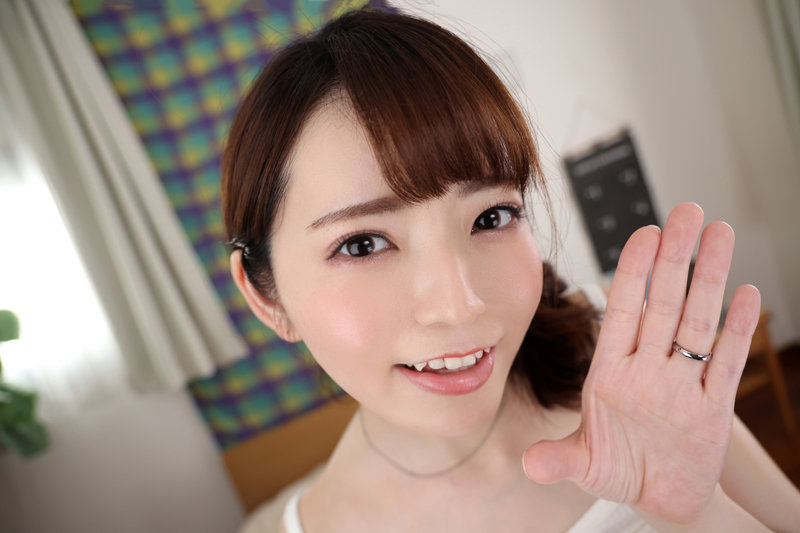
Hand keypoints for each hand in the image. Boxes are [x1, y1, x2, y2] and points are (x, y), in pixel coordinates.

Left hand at [522, 203, 761, 523]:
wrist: (659, 499)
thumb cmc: (618, 471)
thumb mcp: (584, 466)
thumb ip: (558, 460)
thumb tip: (528, 464)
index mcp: (611, 373)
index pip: (623, 312)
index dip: (633, 274)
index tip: (644, 234)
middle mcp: (648, 369)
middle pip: (665, 305)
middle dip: (676, 259)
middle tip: (687, 211)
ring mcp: (682, 384)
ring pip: (699, 323)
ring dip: (711, 279)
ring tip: (721, 233)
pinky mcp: (713, 408)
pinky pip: (728, 364)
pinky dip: (740, 332)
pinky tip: (748, 295)